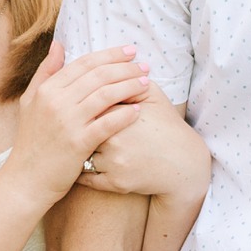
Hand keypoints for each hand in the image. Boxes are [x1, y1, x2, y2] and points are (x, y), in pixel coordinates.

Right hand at [7, 41, 149, 206]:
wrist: (25, 179)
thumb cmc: (32, 141)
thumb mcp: (30, 102)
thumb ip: (46, 72)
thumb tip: (59, 44)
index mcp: (47, 89)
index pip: (84, 63)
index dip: (110, 54)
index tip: (130, 51)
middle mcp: (56, 101)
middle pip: (98, 75)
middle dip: (125, 67)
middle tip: (144, 66)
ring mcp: (67, 122)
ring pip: (105, 95)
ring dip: (129, 86)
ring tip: (145, 83)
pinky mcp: (78, 143)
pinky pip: (107, 123)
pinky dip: (124, 114)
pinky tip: (138, 110)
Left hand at [79, 88, 210, 201]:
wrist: (183, 162)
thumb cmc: (167, 125)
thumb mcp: (153, 96)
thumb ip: (127, 80)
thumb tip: (102, 67)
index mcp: (118, 115)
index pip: (86, 104)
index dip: (80, 104)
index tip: (76, 103)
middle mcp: (112, 140)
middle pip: (79, 128)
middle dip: (73, 125)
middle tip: (67, 122)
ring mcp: (113, 164)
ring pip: (79, 154)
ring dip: (73, 149)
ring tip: (68, 143)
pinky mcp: (114, 183)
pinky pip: (85, 178)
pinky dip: (77, 172)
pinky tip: (74, 163)